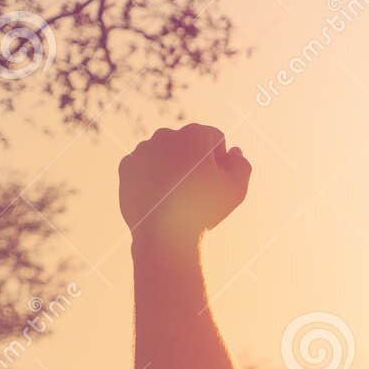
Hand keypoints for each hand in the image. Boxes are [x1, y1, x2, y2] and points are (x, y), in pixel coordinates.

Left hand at [119, 124, 250, 242]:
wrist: (164, 234)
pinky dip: (154, 177)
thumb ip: (242, 164)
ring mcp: (143, 149)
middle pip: (188, 143)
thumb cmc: (204, 210)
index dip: (221, 160)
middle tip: (198, 190)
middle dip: (195, 160)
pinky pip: (146, 167)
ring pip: (165, 154)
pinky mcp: (126, 165)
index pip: (215, 138)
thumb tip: (233, 152)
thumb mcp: (237, 188)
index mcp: (195, 133)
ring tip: (178, 196)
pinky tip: (161, 197)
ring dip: (173, 167)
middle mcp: (166, 135)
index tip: (217, 181)